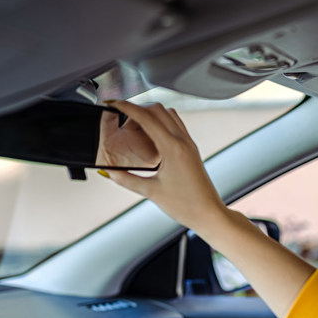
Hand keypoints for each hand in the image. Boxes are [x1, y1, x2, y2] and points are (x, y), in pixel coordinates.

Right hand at [102, 100, 227, 231]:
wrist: (209, 213)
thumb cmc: (186, 205)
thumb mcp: (151, 192)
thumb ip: (126, 179)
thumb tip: (109, 172)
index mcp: (172, 148)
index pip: (146, 117)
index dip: (127, 107)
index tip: (113, 104)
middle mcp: (183, 141)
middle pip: (158, 110)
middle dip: (137, 108)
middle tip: (121, 117)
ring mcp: (189, 143)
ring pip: (168, 114)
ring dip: (151, 113)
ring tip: (135, 124)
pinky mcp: (191, 149)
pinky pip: (176, 124)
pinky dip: (161, 122)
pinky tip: (151, 135)